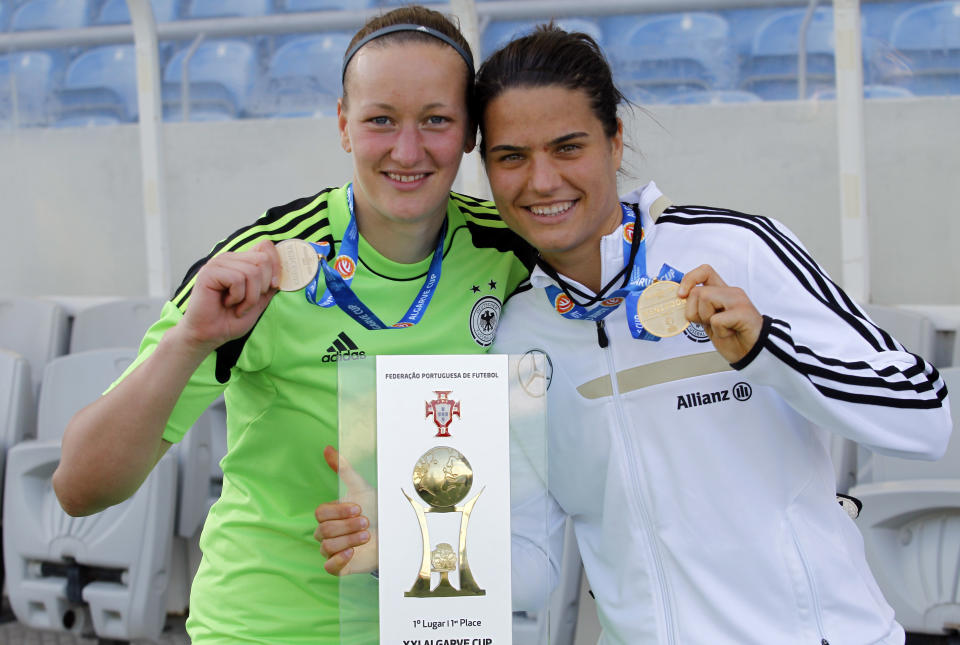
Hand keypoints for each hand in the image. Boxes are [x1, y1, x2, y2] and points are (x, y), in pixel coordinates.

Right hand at [177, 240, 281, 352]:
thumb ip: (269, 285)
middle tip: (250, 302)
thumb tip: (283, 273)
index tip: (274, 285)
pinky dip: (238, 297)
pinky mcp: (209, 272)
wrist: (209, 335)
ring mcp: (218, 263)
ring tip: (238, 306)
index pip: (265, 246)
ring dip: (250, 297)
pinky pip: (237, 279)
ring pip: (252, 271)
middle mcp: (230, 259)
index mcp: (241, 262)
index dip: (277, 264)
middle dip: (263, 286)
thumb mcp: (258, 301)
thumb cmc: (230, 319)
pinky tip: (227, 303)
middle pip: (263, 259)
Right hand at [314, 446, 378, 575]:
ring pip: (326, 547)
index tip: (359, 508)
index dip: (338, 511)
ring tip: (368, 535)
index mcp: (330, 515)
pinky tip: (353, 552)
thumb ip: (344, 469)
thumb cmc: (374, 508)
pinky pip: (328, 568)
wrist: (391, 532)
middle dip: (346, 526)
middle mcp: (327, 533)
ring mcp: (333, 550)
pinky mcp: (340, 566)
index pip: (320, 513)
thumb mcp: (361, 488)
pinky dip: (338, 560)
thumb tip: (328, 448)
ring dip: (348, 540)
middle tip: (367, 522)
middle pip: (322, 531)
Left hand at [677, 264, 762, 363]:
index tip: (681, 295)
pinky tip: (730, 333)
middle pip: (697, 291)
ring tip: (722, 328)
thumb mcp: (709, 321)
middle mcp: (731, 293)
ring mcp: (738, 301)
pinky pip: (717, 319)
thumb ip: (698, 309)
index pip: (704, 271)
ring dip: (707, 320)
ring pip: (704, 299)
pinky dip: (719, 331)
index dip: (689, 279)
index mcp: (722, 292)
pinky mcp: (743, 312)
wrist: (754, 352)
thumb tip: (679, 301)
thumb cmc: (734, 338)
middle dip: (695, 312)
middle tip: (709, 323)